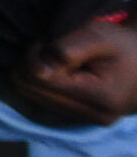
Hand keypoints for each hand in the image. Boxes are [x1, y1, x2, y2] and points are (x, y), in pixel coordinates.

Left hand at [16, 17, 136, 124]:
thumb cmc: (123, 44)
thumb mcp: (98, 36)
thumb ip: (66, 50)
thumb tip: (37, 70)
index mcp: (100, 97)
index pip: (39, 80)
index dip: (34, 56)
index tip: (47, 41)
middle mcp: (95, 116)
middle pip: (33, 91)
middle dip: (34, 66)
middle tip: (52, 49)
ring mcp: (90, 121)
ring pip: (36, 97)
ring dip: (40, 76)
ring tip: (62, 61)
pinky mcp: (85, 119)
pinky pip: (48, 101)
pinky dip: (49, 85)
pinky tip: (65, 73)